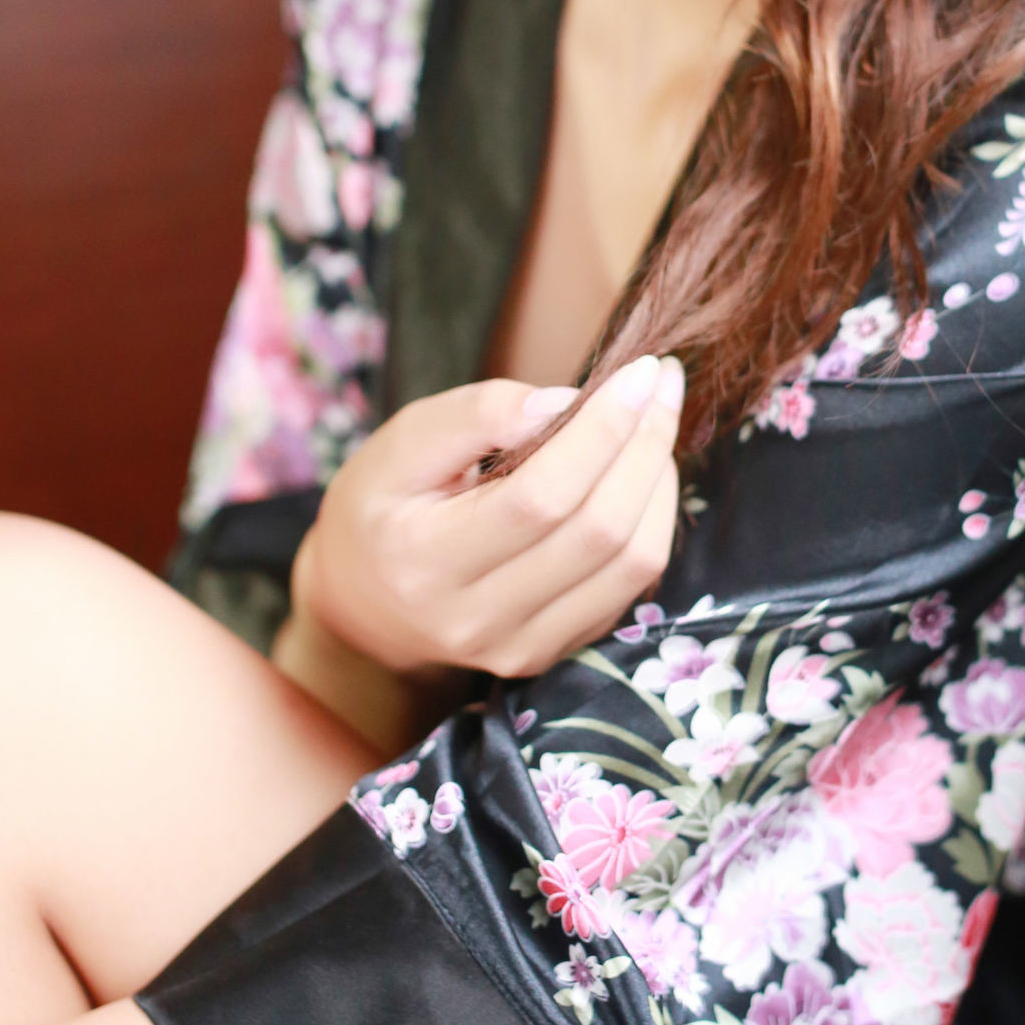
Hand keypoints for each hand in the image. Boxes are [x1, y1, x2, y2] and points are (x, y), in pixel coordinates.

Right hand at [288, 354, 684, 692]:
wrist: (363, 602)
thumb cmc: (381, 506)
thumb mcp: (402, 443)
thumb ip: (477, 415)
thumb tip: (564, 403)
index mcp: (425, 562)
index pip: (541, 497)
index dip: (601, 431)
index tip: (637, 371)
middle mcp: (477, 619)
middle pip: (598, 531)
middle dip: (645, 445)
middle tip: (660, 384)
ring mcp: (520, 647)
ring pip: (631, 564)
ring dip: (658, 483)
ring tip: (654, 424)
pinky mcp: (553, 653)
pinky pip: (631, 588)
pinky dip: (651, 522)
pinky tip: (640, 475)